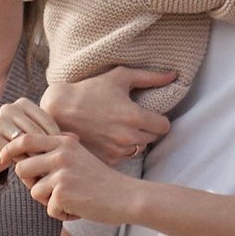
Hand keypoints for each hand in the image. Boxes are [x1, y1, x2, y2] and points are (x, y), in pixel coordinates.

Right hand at [0, 100, 57, 174]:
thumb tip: (76, 139)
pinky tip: (33, 173)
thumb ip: (56, 136)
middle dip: (47, 149)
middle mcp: (9, 108)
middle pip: (36, 131)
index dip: (57, 138)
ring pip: (26, 142)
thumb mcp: (39, 138)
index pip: (47, 120)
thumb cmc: (23, 144)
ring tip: (48, 170)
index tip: (63, 154)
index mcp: (23, 103)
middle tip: (58, 166)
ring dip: (37, 158)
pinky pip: (14, 153)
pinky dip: (25, 164)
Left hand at [14, 135, 136, 231]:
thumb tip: (22, 160)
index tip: (0, 159)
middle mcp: (61, 154)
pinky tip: (78, 209)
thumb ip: (55, 154)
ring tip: (70, 200)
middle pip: (22, 168)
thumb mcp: (79, 157)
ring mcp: (61, 173)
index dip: (9, 149)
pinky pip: (48, 208)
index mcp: (64, 142)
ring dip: (48, 202)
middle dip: (30, 184)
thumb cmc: (101, 180)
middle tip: (50, 192)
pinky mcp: (62, 193)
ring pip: (34, 192)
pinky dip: (61, 213)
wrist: (126, 196)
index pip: (25, 139)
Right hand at [43, 65, 174, 163]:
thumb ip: (149, 77)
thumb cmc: (90, 90)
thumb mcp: (120, 77)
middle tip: (132, 119)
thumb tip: (174, 75)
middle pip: (152, 138)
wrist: (60, 110)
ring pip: (138, 149)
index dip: (158, 120)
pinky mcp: (105, 160)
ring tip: (119, 128)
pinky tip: (109, 138)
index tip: (149, 115)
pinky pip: (123, 158)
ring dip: (134, 140)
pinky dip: (120, 150)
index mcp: (134, 117)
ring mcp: (116, 151)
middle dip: (146, 129)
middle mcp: (127, 137)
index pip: (164, 127)